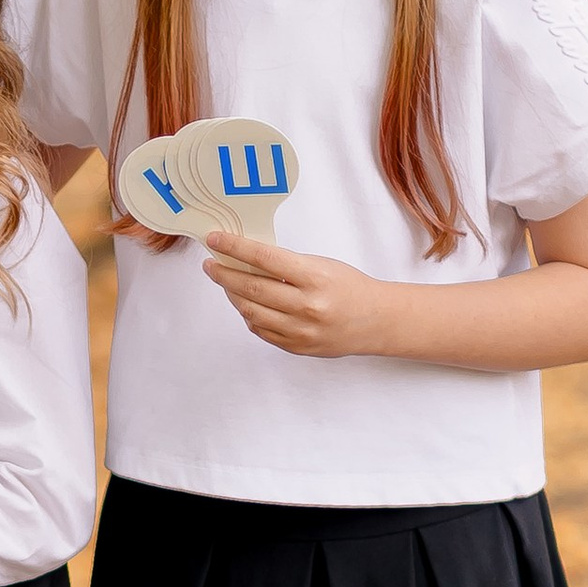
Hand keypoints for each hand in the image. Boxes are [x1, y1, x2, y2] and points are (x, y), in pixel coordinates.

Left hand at [200, 235, 398, 357]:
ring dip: (232, 295)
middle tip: (211, 264)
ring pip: (250, 311)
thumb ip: (286, 265)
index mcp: (314, 278)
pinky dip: (249, 315)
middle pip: (251, 288)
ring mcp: (301, 330)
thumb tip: (246, 258)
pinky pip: (261, 330)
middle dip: (224, 274)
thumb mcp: (321, 266)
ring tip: (226, 283)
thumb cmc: (349, 287)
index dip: (235, 247)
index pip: (264, 258)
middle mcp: (307, 306)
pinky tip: (247, 303)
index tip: (215, 239)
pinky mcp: (297, 347)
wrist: (376, 321)